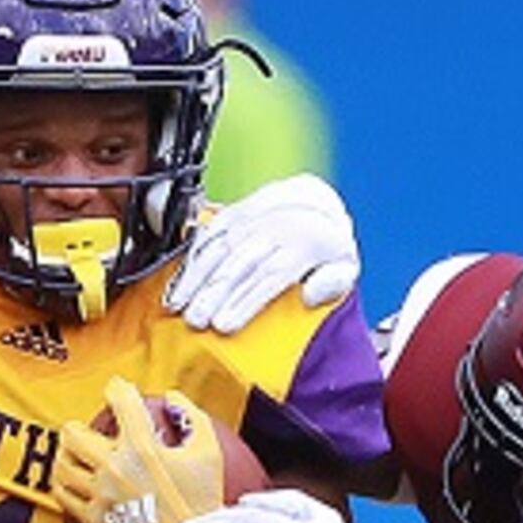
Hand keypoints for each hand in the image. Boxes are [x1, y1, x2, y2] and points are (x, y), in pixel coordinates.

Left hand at [55, 374, 228, 522]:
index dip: (117, 388)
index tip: (117, 390)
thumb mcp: (209, 454)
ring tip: (72, 456)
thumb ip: (192, 417)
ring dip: (65, 456)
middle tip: (83, 431)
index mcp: (143, 448)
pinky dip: (64, 486)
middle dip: (78, 427)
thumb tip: (173, 398)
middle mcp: (115, 468)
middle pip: (73, 434)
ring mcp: (101, 496)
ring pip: (62, 465)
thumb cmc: (203, 504)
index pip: (121, 402)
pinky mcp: (94, 520)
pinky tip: (72, 484)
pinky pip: (64, 497)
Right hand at [163, 174, 360, 333]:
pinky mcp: (234, 213)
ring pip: (218, 249)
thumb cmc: (326, 242)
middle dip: (213, 294)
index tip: (224, 325)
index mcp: (302, 245)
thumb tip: (309, 296)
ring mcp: (251, 219)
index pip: (269, 277)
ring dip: (194, 278)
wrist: (315, 197)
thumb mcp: (345, 263)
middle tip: (195, 320)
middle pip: (238, 265)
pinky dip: (190, 257)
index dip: (244, 302)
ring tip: (177, 304)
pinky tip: (179, 279)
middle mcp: (273, 229)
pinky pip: (208, 233)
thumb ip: (333, 283)